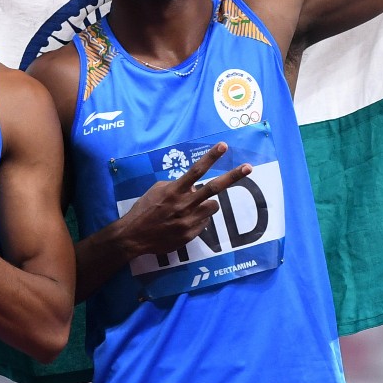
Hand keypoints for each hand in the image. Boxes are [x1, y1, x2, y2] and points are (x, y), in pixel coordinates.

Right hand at [117, 144, 251, 258]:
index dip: (211, 157)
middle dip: (233, 176)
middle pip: (214, 187)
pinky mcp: (191, 234)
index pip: (196, 170)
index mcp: (174, 190)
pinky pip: (204, 222)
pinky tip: (182, 222)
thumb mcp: (156, 191)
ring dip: (208, 204)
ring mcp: (189, 220)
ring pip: (213, 206)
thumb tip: (192, 186)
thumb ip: (175, 185)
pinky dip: (198, 219)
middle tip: (248, 167)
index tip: (224, 146)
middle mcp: (184, 204)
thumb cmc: (144, 210)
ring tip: (193, 208)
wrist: (134, 236)